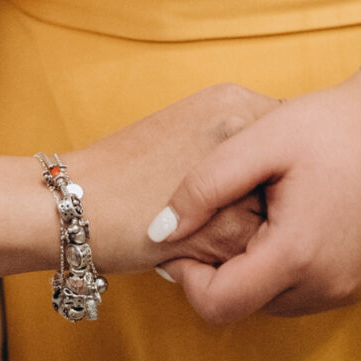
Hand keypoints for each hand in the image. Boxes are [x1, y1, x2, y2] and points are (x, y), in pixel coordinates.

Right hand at [62, 85, 275, 276]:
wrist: (70, 202)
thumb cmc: (126, 175)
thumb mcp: (187, 130)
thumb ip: (236, 140)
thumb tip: (286, 172)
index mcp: (232, 100)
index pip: (289, 142)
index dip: (273, 174)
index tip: (248, 190)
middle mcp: (240, 129)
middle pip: (290, 181)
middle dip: (270, 203)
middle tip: (228, 213)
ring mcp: (235, 175)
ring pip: (279, 219)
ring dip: (255, 234)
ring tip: (207, 231)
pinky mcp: (224, 224)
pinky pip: (258, 254)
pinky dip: (232, 260)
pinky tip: (197, 249)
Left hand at [151, 69, 360, 321]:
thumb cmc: (331, 126)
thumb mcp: (259, 140)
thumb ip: (203, 186)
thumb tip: (158, 231)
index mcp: (297, 254)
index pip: (218, 305)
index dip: (188, 278)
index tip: (180, 239)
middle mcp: (327, 285)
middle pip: (244, 305)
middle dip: (220, 270)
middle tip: (217, 219)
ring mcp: (349, 289)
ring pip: (273, 302)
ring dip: (253, 270)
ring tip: (255, 215)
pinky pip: (304, 293)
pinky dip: (284, 269)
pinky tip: (284, 223)